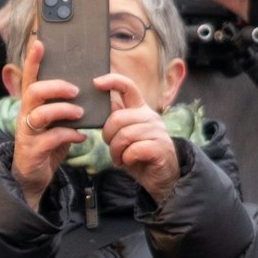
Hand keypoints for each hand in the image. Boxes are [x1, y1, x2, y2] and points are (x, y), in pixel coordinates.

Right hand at [12, 37, 85, 209]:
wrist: (34, 175)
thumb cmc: (49, 141)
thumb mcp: (57, 119)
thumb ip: (66, 103)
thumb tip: (88, 83)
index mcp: (32, 104)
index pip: (30, 77)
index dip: (33, 60)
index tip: (40, 42)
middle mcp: (26, 115)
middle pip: (34, 91)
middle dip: (56, 87)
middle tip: (76, 90)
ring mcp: (27, 133)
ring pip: (40, 114)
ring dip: (64, 110)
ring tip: (80, 113)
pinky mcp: (33, 150)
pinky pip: (51, 138)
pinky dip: (69, 135)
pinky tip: (81, 136)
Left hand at [98, 72, 180, 201]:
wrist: (162, 176)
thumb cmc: (139, 154)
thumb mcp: (125, 134)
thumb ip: (117, 118)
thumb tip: (101, 101)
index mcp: (141, 109)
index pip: (128, 86)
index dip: (112, 81)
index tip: (95, 83)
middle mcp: (150, 116)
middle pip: (117, 118)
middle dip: (108, 136)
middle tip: (112, 148)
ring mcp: (157, 131)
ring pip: (124, 135)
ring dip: (116, 151)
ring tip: (119, 158)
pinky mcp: (160, 147)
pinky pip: (133, 150)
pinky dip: (126, 158)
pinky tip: (129, 161)